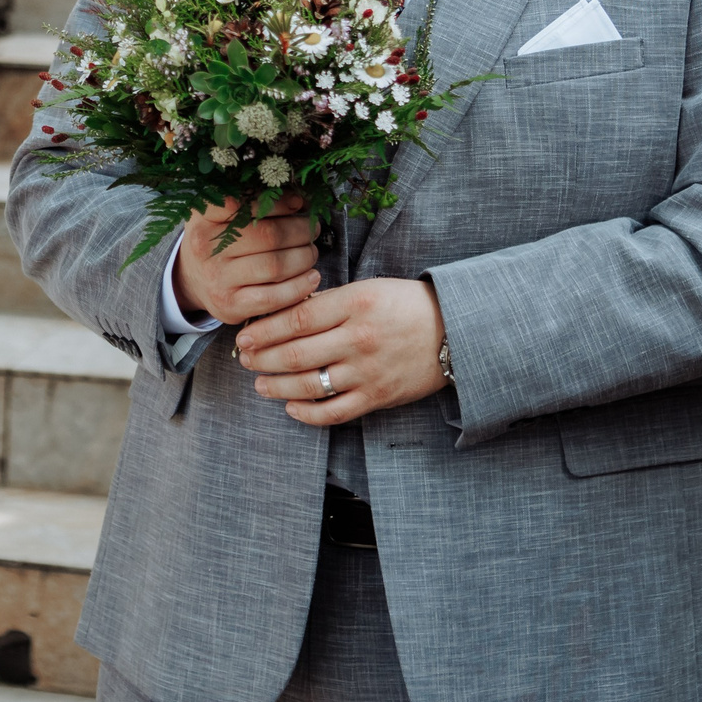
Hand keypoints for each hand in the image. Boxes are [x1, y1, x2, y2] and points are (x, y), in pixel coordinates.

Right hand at [175, 193, 319, 326]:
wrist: (193, 280)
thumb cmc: (217, 242)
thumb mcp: (221, 215)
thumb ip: (253, 204)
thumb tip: (298, 201)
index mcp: (204, 219)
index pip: (243, 205)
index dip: (278, 203)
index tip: (298, 203)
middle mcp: (206, 249)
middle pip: (269, 236)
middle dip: (300, 231)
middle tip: (312, 229)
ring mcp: (218, 279)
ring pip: (275, 266)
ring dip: (304, 257)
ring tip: (311, 252)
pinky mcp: (231, 306)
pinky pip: (273, 297)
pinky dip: (299, 287)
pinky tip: (311, 277)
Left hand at [234, 277, 447, 425]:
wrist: (456, 330)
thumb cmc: (406, 305)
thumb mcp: (368, 289)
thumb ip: (329, 301)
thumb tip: (286, 313)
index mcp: (355, 303)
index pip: (296, 318)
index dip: (264, 330)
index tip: (245, 336)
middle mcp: (359, 338)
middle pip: (296, 353)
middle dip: (262, 359)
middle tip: (245, 360)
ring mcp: (368, 371)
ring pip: (309, 384)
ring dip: (277, 387)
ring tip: (261, 384)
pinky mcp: (377, 396)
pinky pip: (334, 412)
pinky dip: (308, 413)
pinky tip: (291, 407)